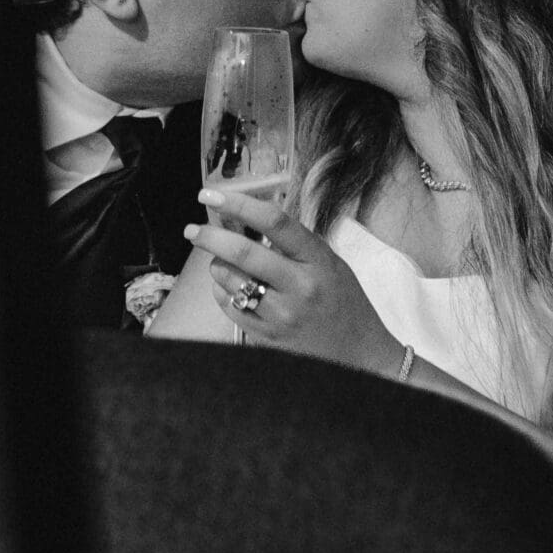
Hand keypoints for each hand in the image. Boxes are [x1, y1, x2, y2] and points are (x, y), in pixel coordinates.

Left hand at [185, 185, 399, 374]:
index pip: (274, 222)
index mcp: (318, 260)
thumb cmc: (344, 303)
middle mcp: (300, 287)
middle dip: (209, 236)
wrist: (360, 356)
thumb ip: (294, 243)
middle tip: (192, 230)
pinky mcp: (268, 338)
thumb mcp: (330, 264)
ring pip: (230, 280)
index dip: (238, 204)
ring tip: (222, 263)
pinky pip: (230, 307)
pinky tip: (230, 287)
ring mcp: (282, 315)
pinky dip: (221, 291)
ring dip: (217, 266)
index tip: (211, 195)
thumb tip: (247, 217)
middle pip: (243, 252)